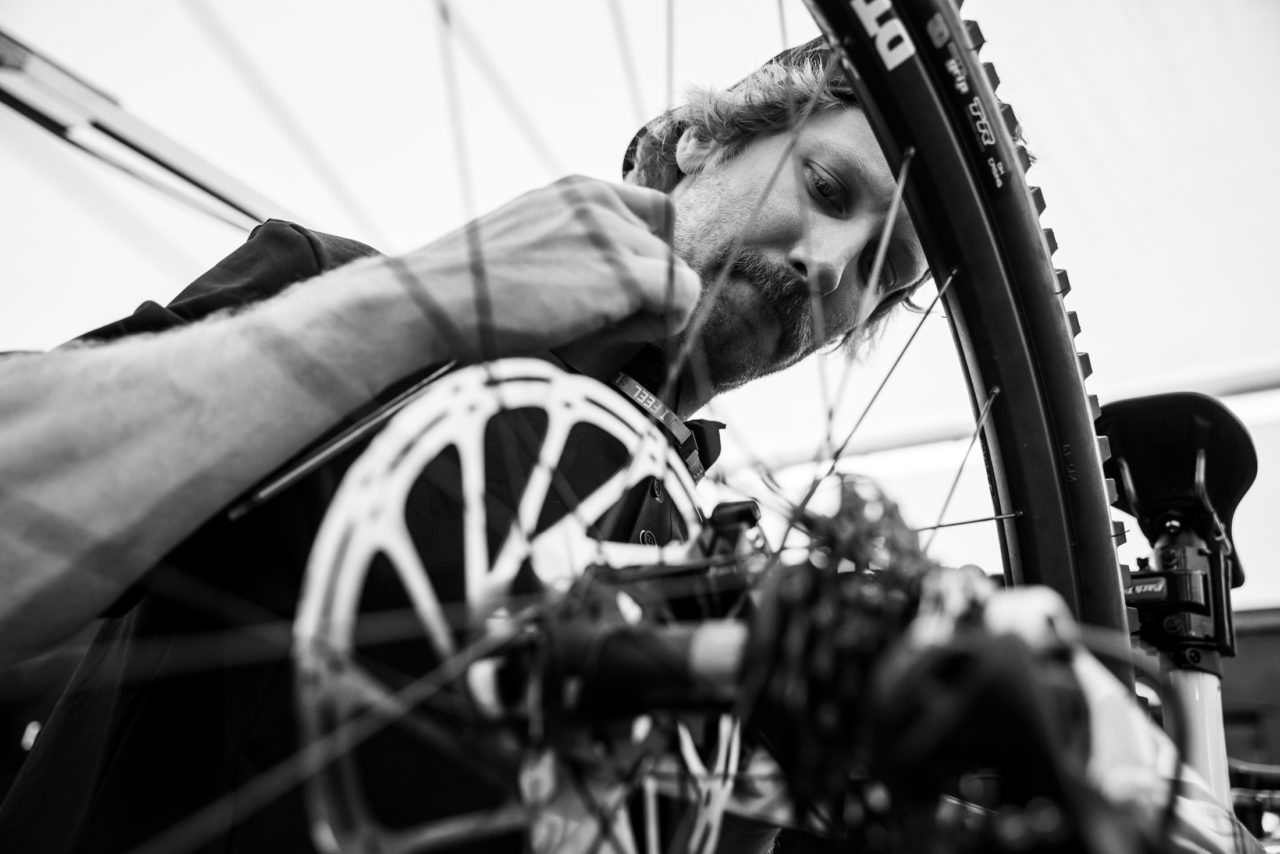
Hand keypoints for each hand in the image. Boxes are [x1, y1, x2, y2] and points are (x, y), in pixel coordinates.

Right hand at [396, 176, 700, 358]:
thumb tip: (606, 287)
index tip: (616, 293)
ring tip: (598, 330)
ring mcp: (611, 232)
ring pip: (672, 274)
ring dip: (649, 309)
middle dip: (644, 290)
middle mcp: (598, 200)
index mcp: (575, 192)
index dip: (644, 256)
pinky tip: (619, 337)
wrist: (430, 300)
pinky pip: (682, 296)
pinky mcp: (621, 273)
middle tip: (600, 322)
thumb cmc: (465, 292)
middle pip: (664, 248)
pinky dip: (666, 324)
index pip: (652, 213)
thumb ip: (569, 249)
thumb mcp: (524, 247)